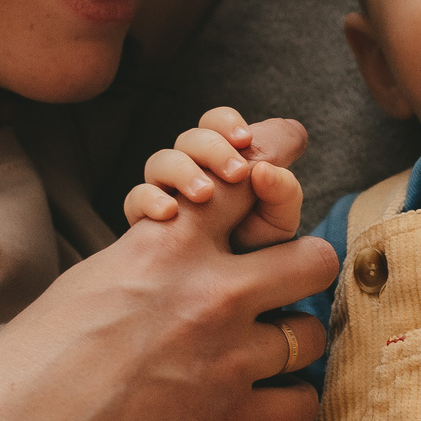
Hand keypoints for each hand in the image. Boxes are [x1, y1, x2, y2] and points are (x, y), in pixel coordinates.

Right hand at [0, 134, 333, 420]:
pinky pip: (301, 404)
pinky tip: (257, 405)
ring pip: (310, 334)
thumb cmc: (28, 368)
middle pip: (313, 258)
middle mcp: (208, 294)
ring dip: (290, 344)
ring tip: (258, 356)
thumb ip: (149, 259)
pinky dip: (285, 405)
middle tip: (277, 294)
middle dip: (300, 273)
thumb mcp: (88, 282)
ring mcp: (226, 360)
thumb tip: (180, 250)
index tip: (281, 177)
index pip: (251, 181)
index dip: (275, 172)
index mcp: (165, 246)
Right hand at [122, 107, 307, 251]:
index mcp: (225, 163)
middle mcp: (195, 172)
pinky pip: (136, 199)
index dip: (227, 123)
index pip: (218, 124)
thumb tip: (265, 170)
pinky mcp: (146, 221)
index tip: (244, 140)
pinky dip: (151, 199)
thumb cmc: (253, 255)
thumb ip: (284, 191)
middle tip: (236, 173)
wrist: (223, 297)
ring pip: (161, 161)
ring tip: (205, 195)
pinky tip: (170, 213)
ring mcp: (168, 193)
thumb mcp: (277, 225)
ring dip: (184, 171)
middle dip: (212, 147)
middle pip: (190, 138)